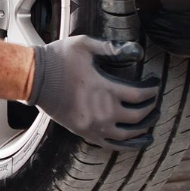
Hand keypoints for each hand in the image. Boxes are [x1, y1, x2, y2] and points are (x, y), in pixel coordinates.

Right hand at [27, 37, 160, 150]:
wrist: (33, 78)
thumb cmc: (58, 59)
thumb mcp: (85, 45)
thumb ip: (113, 48)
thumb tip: (139, 51)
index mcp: (105, 90)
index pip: (140, 95)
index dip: (153, 89)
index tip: (155, 82)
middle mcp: (102, 112)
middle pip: (138, 116)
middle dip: (152, 108)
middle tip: (156, 100)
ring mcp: (93, 126)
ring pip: (129, 135)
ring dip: (144, 128)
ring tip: (152, 120)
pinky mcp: (84, 133)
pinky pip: (112, 145)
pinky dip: (128, 145)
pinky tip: (137, 141)